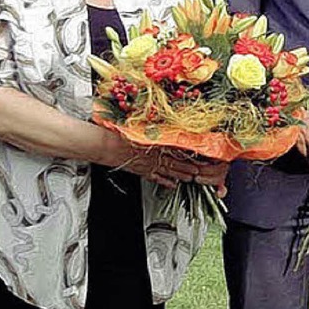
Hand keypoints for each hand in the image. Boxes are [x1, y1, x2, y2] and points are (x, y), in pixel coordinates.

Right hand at [108, 137, 228, 191]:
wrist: (108, 145)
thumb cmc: (123, 134)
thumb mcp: (142, 126)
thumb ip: (156, 128)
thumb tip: (167, 124)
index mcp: (157, 142)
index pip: (177, 148)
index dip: (189, 152)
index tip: (199, 154)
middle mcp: (155, 154)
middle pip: (175, 161)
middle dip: (188, 166)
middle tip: (200, 170)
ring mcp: (149, 164)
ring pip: (169, 171)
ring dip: (180, 174)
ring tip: (190, 177)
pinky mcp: (142, 171)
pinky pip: (156, 178)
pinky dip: (165, 181)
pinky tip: (172, 184)